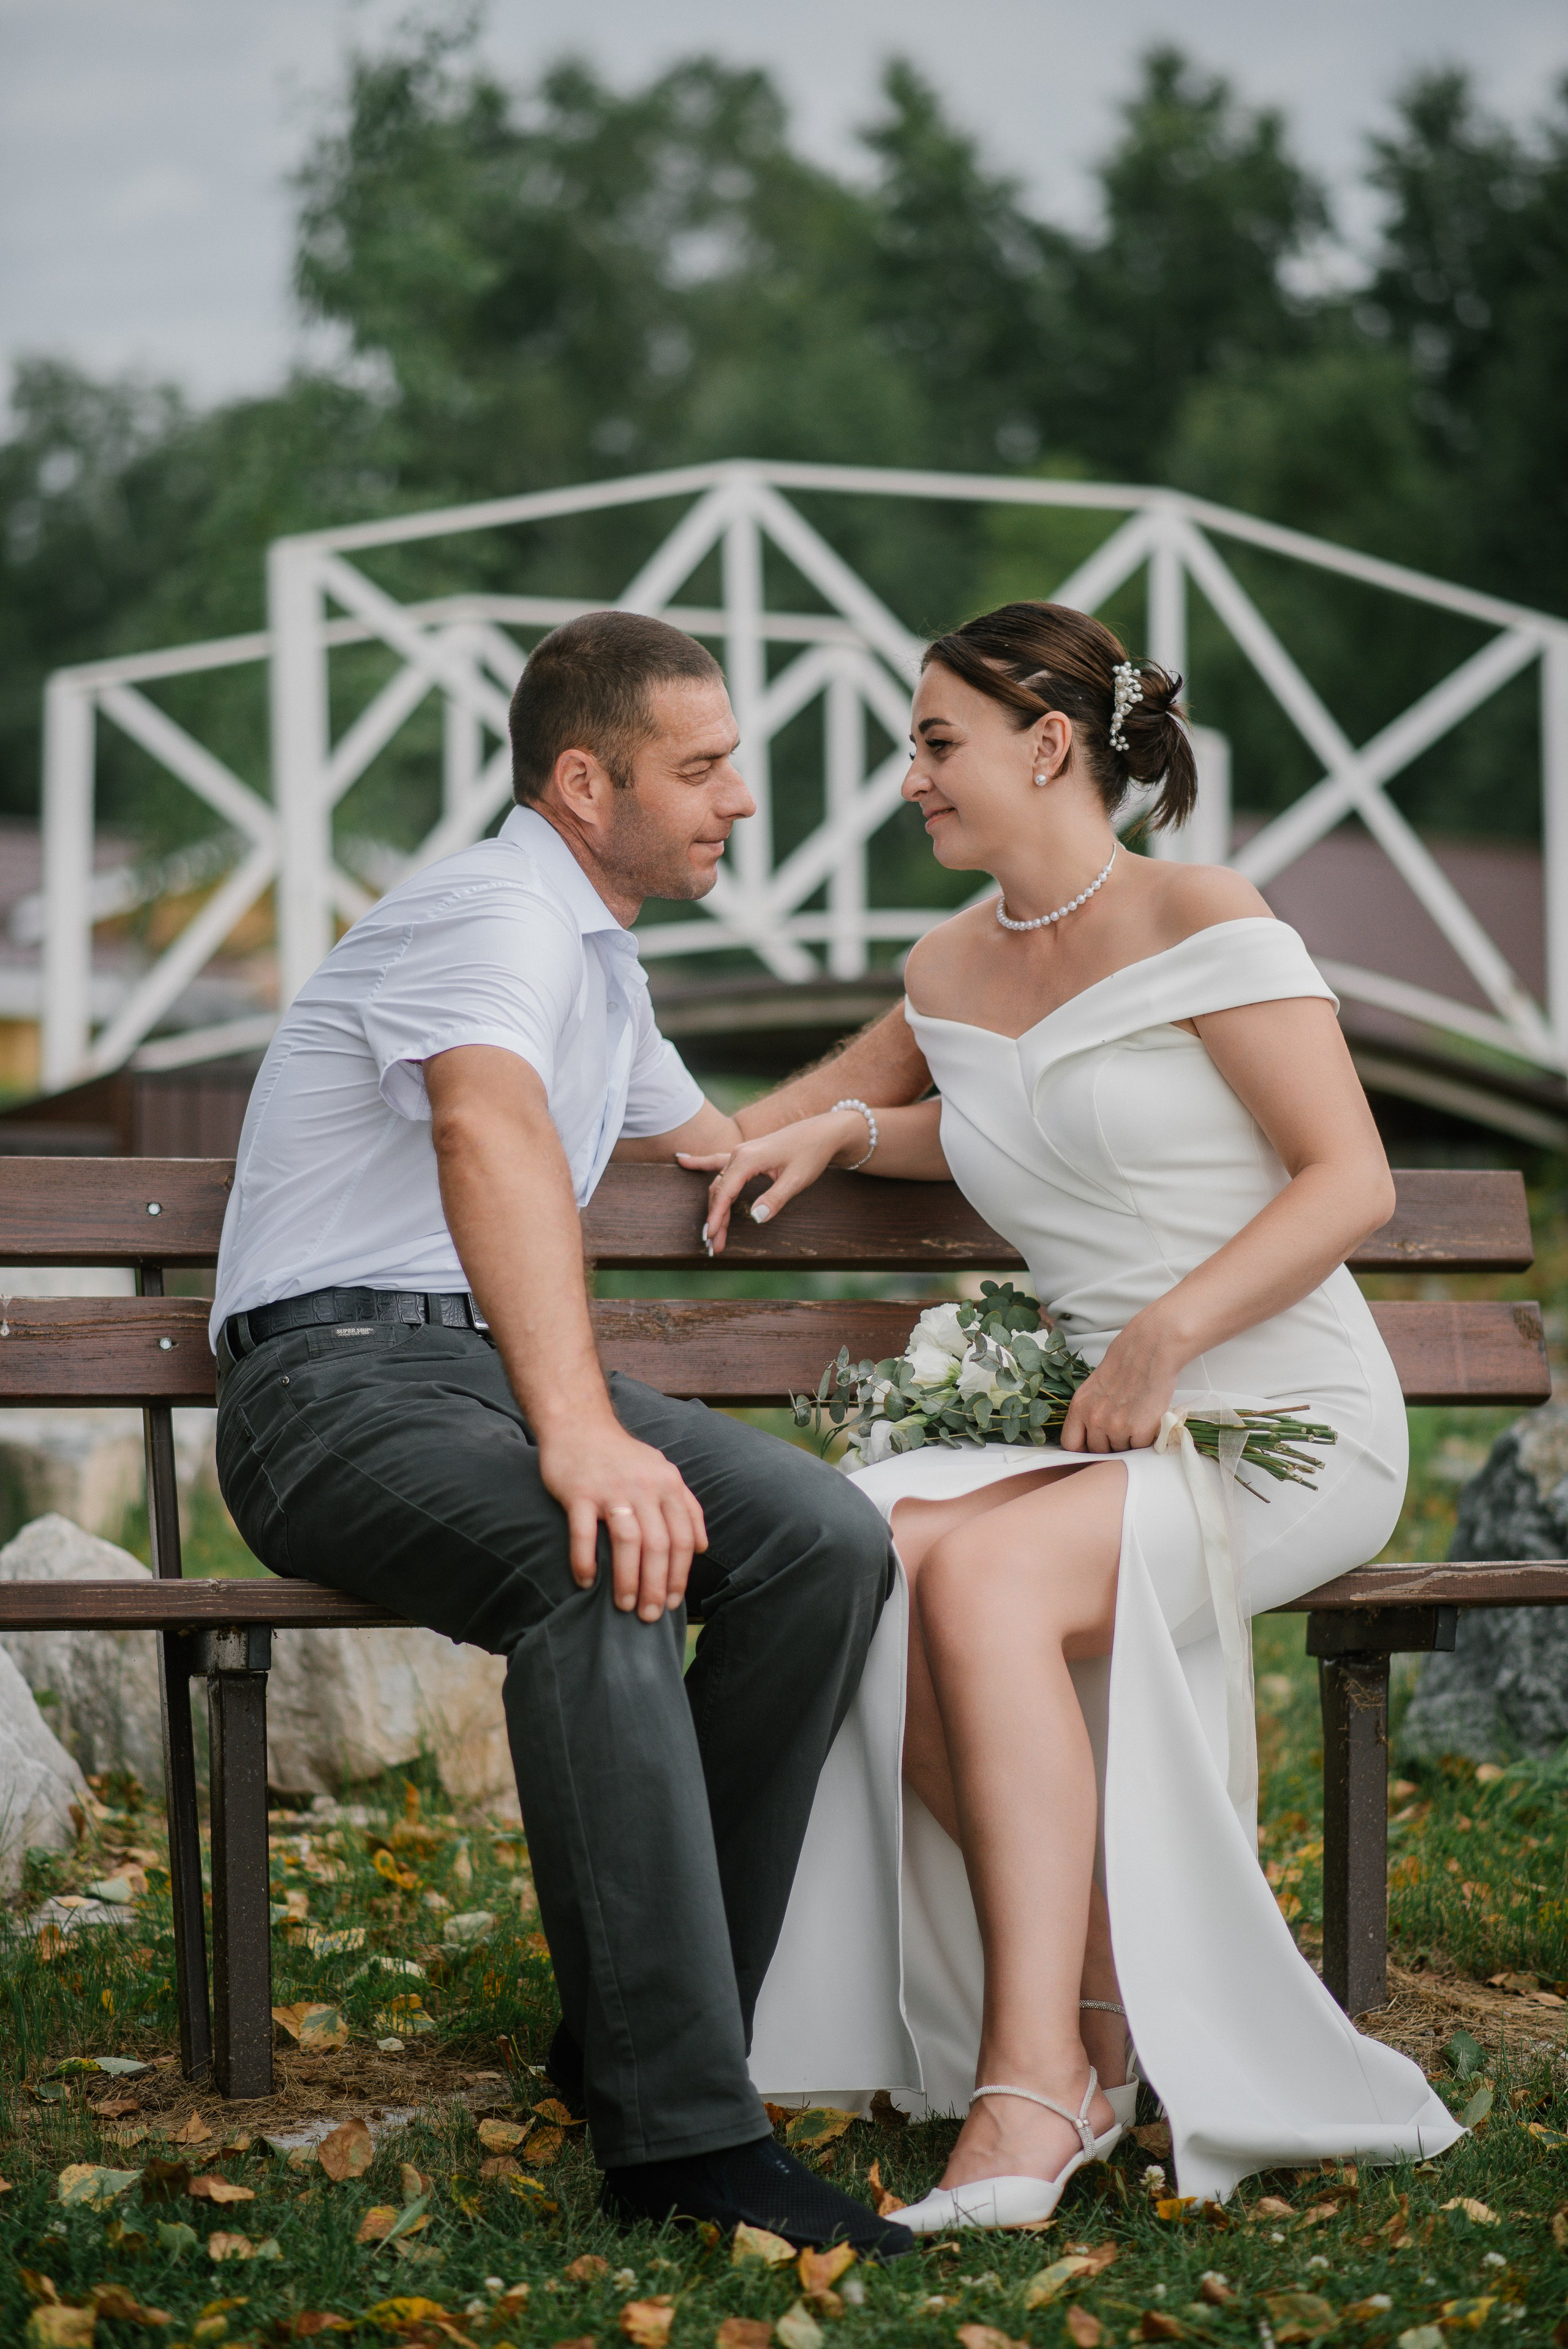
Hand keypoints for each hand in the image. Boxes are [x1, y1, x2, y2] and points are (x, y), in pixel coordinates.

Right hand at [536, 1418, 706, 1621]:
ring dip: (628, 1579)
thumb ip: (685, 1506)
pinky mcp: (579, 1491)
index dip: (680, 1575)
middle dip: (657, 1586)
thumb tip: (702, 1547)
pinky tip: (586, 1583)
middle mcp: (644, 1486)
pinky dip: (586, 1561)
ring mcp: (611, 1489)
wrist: (580, 1424)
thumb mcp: (663, 1472)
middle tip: (650, 1616)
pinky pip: (583, 1533)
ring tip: (625, 1606)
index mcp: (668, 1484)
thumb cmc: (622, 1456)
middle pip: (659, 1545)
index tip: (672, 1603)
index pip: (683, 1539)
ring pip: (627, 1542)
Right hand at [677, 1109, 864, 1253]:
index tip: (711, 1237)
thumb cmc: (811, 1153)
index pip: (725, 1193)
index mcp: (747, 1159)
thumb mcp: (797, 1179)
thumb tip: (755, 1217)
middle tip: (713, 1246)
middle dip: (715, 1219)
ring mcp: (740, 1152)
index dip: (717, 1217)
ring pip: (721, 1184)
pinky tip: (682, 1161)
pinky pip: (717, 1161)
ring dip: (715, 1207)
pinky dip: (700, 1163)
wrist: (822, 1132)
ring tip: (712, 1232)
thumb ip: (775, 1198)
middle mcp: (738, 1154)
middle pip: (719, 1191)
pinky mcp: (745, 1154)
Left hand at [1058, 1314, 1183, 1454]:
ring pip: (1120, 1451)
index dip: (1083, 1447)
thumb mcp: (1094, 1387)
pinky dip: (1146, 1438)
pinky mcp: (1140, 1429)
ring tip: (1137, 1419)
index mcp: (1079, 1406)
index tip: (1094, 1444)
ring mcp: (1116, 1426)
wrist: (1150, 1349)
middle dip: (1110, 1443)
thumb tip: (1092, 1433)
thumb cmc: (1125, 1364)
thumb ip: (1090, 1411)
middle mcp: (1094, 1418)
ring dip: (1128, 1441)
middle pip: (1098, 1450)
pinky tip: (1148, 1420)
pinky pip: (1140, 1447)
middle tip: (1123, 1427)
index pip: (1071, 1443)